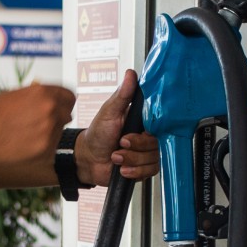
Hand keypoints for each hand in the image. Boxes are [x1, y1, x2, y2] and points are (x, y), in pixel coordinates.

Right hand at [0, 83, 75, 169]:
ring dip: (50, 132)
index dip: (64, 101)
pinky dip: (43, 147)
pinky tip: (25, 144)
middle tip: (40, 123)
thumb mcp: (15, 95)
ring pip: (60, 131)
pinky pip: (52, 147)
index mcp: (43, 92)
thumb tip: (54, 100)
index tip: (58, 107)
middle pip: (68, 113)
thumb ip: (37, 96)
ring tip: (26, 134)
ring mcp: (50, 131)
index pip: (70, 95)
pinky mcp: (46, 151)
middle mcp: (50, 110)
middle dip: (58, 117)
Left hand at [75, 69, 160, 185]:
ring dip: (132, 160)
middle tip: (120, 143)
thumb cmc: (97, 134)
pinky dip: (134, 171)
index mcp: (141, 120)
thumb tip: (131, 74)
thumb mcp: (109, 112)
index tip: (133, 132)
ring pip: (153, 159)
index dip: (148, 131)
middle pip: (156, 144)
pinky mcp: (144, 168)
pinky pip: (149, 172)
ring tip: (116, 156)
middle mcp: (146, 136)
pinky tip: (122, 168)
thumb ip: (122, 95)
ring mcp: (146, 153)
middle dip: (136, 147)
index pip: (158, 124)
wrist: (87, 159)